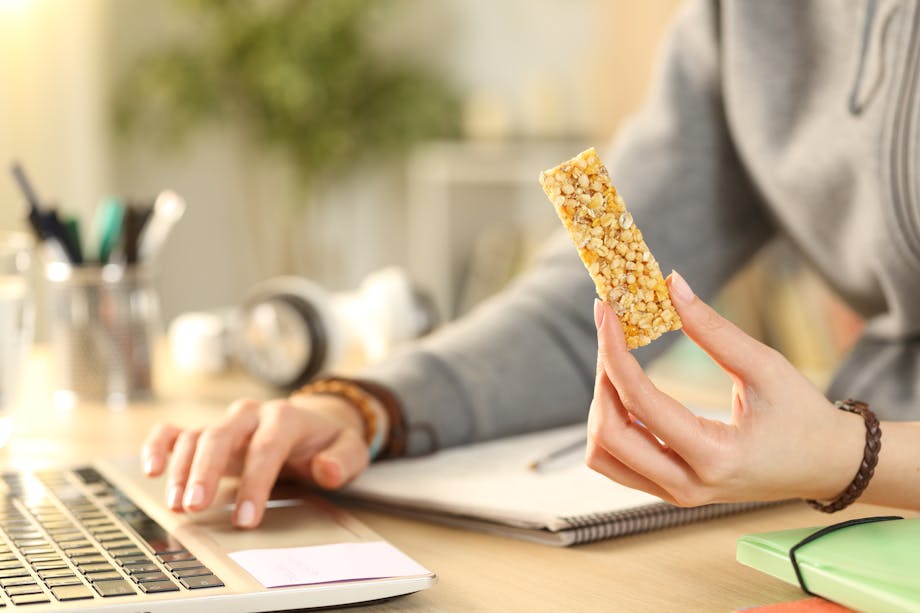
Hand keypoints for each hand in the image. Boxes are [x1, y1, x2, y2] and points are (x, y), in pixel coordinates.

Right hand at [141, 393, 373, 527]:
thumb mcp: (349, 450)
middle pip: (221, 435)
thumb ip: (343, 460)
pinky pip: (176, 432)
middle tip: (196, 508)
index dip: (254, 483)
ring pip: (197, 436)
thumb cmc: (328, 443)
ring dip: (183, 470)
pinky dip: (159, 446)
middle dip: (206, 471)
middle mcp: (251, 414)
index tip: (245, 518)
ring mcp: (226, 421)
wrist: (315, 424)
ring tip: (179, 505)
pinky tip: (151, 469)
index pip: (266, 447)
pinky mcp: (209, 432)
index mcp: (286, 417)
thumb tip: (325, 470)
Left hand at [586, 271, 865, 505]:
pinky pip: (618, 462)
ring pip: (603, 456)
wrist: (827, 466)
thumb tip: (671, 284)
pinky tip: (627, 390)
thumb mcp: (766, 366)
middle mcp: (688, 486)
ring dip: (600, 406)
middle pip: (608, 436)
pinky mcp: (670, 491)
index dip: (614, 352)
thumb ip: (714, 329)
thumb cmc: (803, 416)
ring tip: (618, 363)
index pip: (639, 402)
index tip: (605, 312)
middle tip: (610, 333)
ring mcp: (676, 495)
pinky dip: (610, 425)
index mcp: (715, 457)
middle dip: (601, 379)